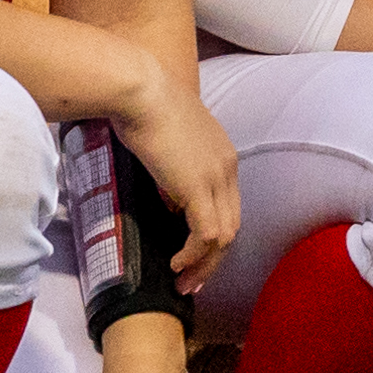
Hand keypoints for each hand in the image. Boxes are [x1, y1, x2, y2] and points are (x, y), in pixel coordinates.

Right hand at [112, 68, 245, 288]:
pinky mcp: (198, 187)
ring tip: (183, 282)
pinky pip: (206, 234)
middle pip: (232, 224)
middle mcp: (228, 167)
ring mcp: (217, 177)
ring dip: (204, 264)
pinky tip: (175, 264)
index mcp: (223, 155)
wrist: (141, 90)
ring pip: (224, 235)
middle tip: (192, 281)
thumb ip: (174, 171)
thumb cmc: (143, 107)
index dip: (214, 235)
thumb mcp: (166, 144)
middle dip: (213, 258)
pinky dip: (193, 255)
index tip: (195, 257)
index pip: (228, 204)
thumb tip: (170, 200)